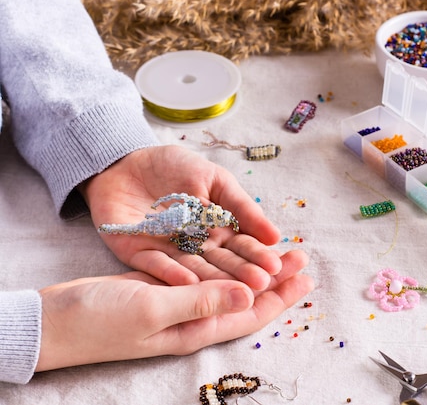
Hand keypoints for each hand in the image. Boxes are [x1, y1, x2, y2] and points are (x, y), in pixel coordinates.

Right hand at [35, 250, 313, 371]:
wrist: (57, 322)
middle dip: (276, 279)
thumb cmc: (101, 320)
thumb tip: (250, 297)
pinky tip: (232, 252)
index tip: (306, 276)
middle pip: (246, 299)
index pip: (252, 314)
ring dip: (253, 269)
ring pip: (229, 287)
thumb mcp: (153, 309)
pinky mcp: (164, 290)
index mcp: (197, 329)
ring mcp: (179, 305)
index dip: (281, 296)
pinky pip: (208, 278)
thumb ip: (202, 302)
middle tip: (302, 255)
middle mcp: (194, 319)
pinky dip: (225, 265)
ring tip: (276, 252)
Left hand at [82, 145, 284, 286]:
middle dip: (241, 274)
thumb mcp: (215, 180)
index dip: (257, 255)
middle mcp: (197, 247)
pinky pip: (156, 267)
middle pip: (221, 263)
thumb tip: (275, 235)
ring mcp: (169, 253)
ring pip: (194, 270)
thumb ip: (242, 207)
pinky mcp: (139, 255)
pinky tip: (189, 282)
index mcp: (218, 230)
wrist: (127, 160)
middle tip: (259, 284)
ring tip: (230, 290)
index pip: (242, 246)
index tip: (275, 266)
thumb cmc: (175, 166)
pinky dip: (171, 274)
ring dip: (212, 281)